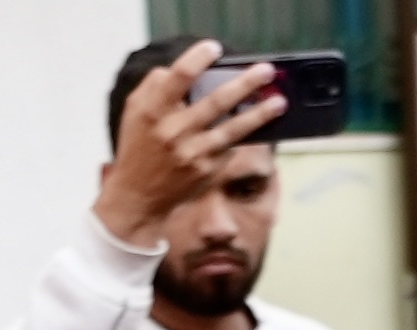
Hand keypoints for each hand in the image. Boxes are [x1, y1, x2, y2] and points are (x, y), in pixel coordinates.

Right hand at [95, 39, 281, 251]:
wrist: (139, 195)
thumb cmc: (139, 144)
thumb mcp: (136, 110)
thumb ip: (156, 85)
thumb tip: (191, 68)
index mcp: (153, 109)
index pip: (180, 76)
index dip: (198, 58)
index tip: (215, 47)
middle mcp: (174, 131)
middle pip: (216, 101)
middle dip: (245, 83)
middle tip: (267, 70)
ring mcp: (193, 153)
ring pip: (233, 129)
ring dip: (260, 114)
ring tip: (280, 102)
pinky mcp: (207, 170)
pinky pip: (230, 147)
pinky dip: (246, 134)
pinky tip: (262, 124)